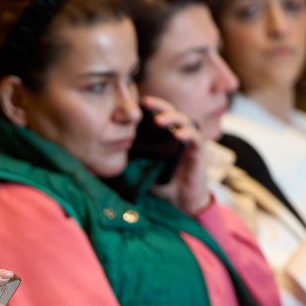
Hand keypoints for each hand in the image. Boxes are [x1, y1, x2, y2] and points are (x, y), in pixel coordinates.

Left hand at [141, 95, 211, 214]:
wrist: (179, 203)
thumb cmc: (159, 184)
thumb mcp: (140, 168)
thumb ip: (129, 157)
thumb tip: (107, 150)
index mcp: (161, 136)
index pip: (155, 115)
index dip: (147, 107)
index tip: (132, 102)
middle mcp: (176, 134)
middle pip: (170, 112)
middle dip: (159, 105)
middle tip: (146, 102)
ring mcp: (188, 142)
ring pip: (184, 120)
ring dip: (172, 117)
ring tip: (159, 121)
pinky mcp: (198, 151)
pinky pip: (196, 137)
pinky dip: (187, 133)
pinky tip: (177, 135)